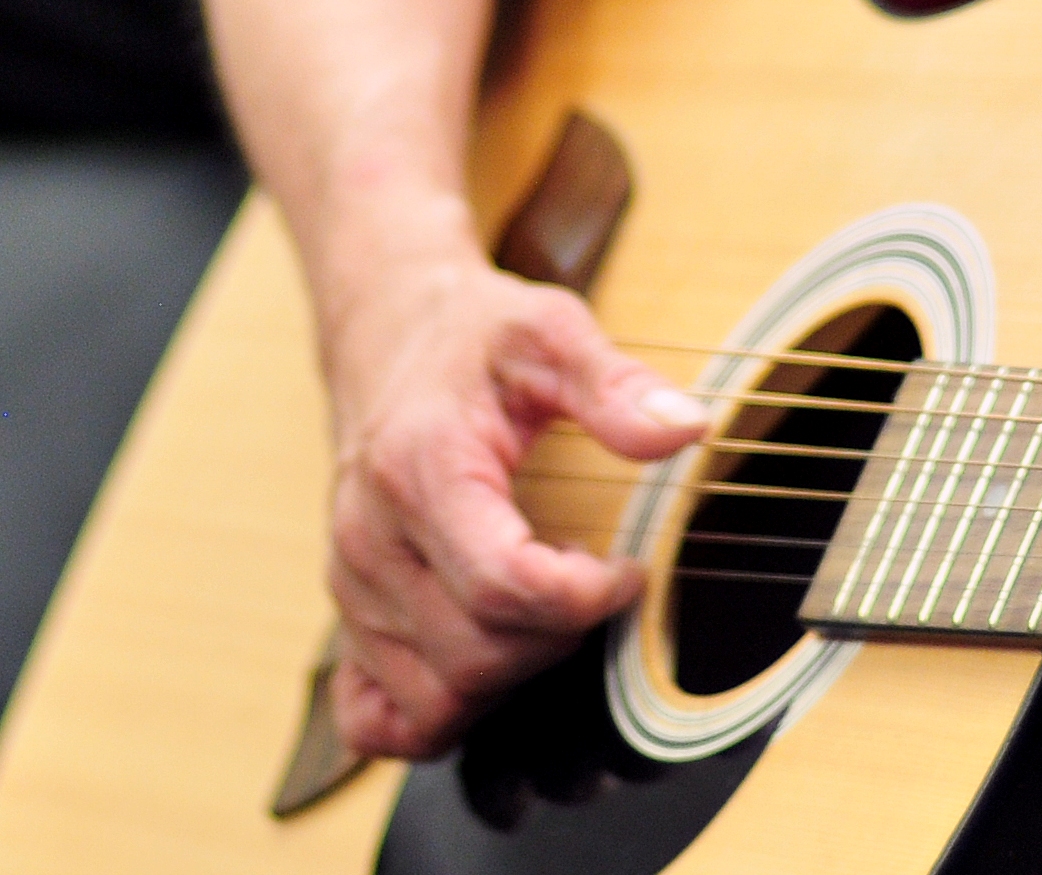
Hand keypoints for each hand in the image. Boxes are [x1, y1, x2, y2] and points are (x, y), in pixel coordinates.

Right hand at [321, 251, 708, 757]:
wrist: (388, 333)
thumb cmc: (474, 335)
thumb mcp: (552, 329)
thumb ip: (617, 385)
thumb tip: (686, 428)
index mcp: (420, 471)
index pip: (500, 584)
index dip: (584, 596)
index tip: (629, 567)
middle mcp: (370, 543)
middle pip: (474, 653)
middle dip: (560, 634)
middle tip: (597, 576)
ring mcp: (352, 590)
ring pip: (435, 699)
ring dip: (515, 674)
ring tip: (552, 603)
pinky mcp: (348, 619)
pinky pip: (380, 719)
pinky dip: (443, 712)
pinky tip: (493, 651)